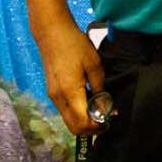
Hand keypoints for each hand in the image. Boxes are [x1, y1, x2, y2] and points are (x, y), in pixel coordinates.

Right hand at [36, 21, 107, 137]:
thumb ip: (100, 87)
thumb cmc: (73, 43)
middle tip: (105, 121)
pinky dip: (76, 113)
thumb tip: (104, 106)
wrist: (51, 32)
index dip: (97, 126)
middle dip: (90, 129)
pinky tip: (88, 102)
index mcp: (70, 91)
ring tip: (98, 111)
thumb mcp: (94, 63)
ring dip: (83, 121)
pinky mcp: (52, 91)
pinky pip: (65, 110)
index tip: (109, 121)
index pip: (82, 122)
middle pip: (73, 127)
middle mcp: (58, 97)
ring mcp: (53, 95)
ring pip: (68, 120)